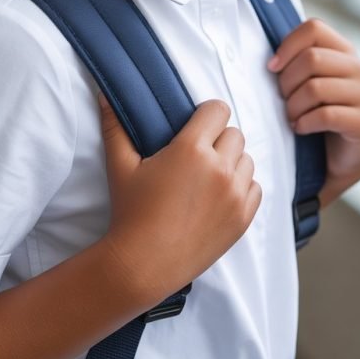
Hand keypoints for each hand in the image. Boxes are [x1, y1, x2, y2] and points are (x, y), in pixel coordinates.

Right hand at [97, 96, 260, 306]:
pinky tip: (218, 196)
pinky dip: (241, 188)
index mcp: (191, 149)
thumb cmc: (131, 213)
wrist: (144, 264)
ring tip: (207, 177)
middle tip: (196, 156)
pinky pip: (255, 188)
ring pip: (247, 160)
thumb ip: (115, 126)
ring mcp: (235, 195)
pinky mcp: (243, 218)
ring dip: (231, 163)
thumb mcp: (120, 166)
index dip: (206, 115)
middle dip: (217, 139)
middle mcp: (219, 168)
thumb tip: (104, 94)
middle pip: (234, 134)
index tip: (195, 126)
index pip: (218, 110)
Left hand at [267, 18, 359, 205]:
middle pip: (312, 58)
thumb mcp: (309, 79)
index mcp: (343, 50)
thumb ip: (296, 61)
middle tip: (282, 98)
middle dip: (287, 81)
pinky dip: (305, 123)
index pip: (314, 29)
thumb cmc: (319, 109)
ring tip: (291, 115)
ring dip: (293, 106)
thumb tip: (264, 57)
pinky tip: (300, 128)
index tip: (272, 67)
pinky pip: (325, 116)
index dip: (287, 46)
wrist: (345, 151)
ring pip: (316, 88)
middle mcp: (359, 68)